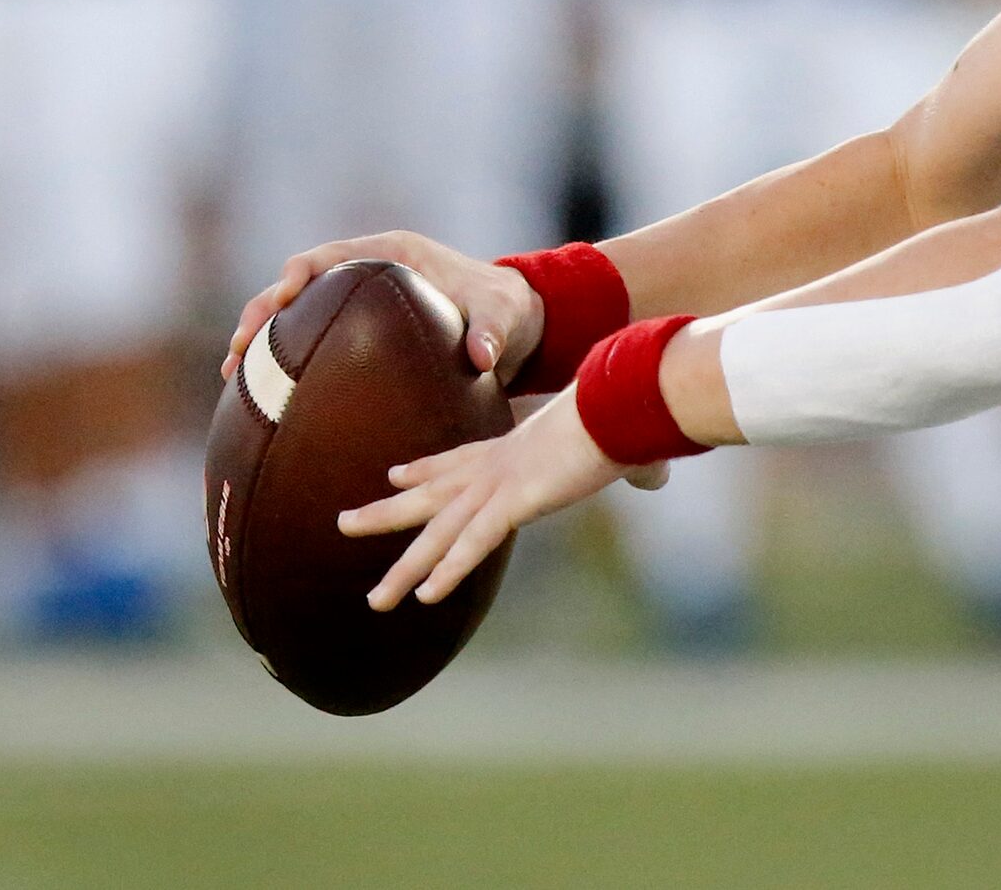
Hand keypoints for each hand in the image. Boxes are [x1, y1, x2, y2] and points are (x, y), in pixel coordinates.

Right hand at [220, 229, 546, 388]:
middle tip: (235, 352)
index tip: (279, 300)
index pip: (328, 256)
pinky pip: (313, 344)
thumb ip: (493, 331)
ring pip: (297, 317)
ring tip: (231, 379)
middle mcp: (366, 273)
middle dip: (261, 314)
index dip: (296, 275)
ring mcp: (358, 303)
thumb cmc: (507, 308)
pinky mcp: (358, 333)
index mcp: (392, 254)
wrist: (515, 322)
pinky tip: (265, 403)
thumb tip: (482, 356)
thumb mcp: (505, 315)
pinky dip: (286, 367)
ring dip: (262, 343)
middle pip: (297, 286)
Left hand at [339, 389, 669, 608]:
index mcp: (512, 447)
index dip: (422, 468)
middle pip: (427, 495)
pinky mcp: (517, 500)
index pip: (456, 459)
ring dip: (405, 570)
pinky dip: (448, 570)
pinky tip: (424, 595)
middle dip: (384, 514)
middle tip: (341, 523)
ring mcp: (501, 484)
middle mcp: (495, 465)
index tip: (394, 474)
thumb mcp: (617, 440)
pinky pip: (474, 543)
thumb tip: (659, 470)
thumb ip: (627, 460)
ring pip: (440, 534)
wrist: (624, 398)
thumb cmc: (625, 413)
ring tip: (374, 602)